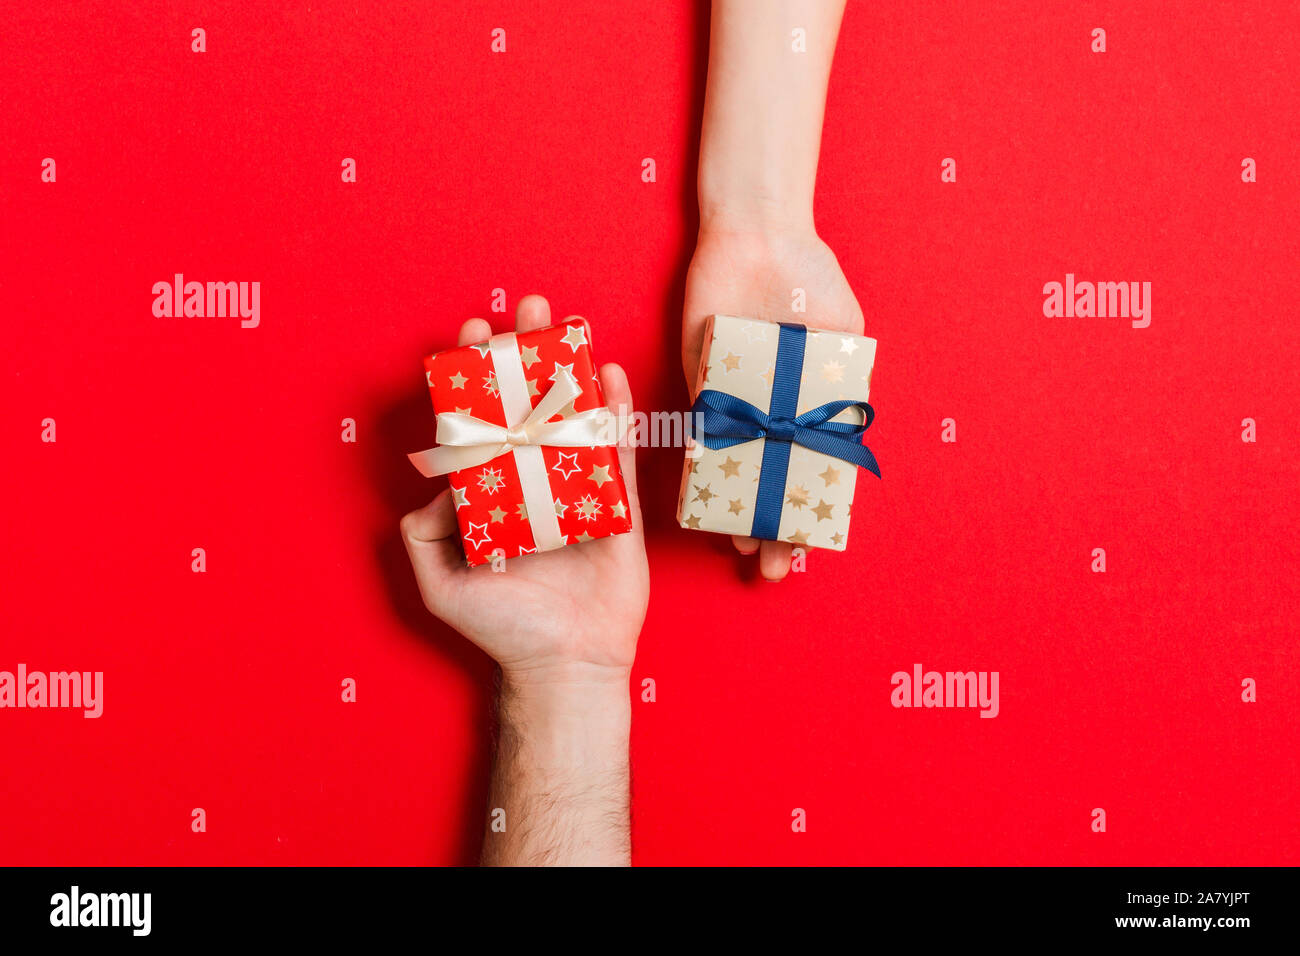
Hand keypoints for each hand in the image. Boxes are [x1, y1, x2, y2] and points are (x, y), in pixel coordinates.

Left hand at [401, 295, 648, 688]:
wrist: (566, 663)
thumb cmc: (504, 628)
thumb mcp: (441, 584)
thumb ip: (425, 532)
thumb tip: (443, 481)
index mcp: (494, 494)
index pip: (482, 421)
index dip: (476, 377)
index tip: (474, 335)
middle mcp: (535, 483)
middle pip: (530, 403)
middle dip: (526, 354)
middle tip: (525, 310)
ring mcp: (579, 490)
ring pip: (575, 415)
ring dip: (573, 367)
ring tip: (567, 322)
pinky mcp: (619, 505)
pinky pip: (620, 451)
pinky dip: (617, 413)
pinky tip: (611, 375)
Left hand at [682, 224, 863, 580]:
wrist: (756, 234)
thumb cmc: (810, 276)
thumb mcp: (842, 329)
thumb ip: (846, 378)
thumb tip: (855, 426)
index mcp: (809, 404)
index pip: (811, 473)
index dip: (810, 512)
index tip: (811, 548)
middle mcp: (772, 410)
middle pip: (772, 484)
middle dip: (774, 529)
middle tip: (773, 571)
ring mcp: (735, 401)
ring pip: (736, 473)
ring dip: (738, 514)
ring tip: (741, 552)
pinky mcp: (701, 383)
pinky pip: (702, 435)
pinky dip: (705, 472)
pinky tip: (708, 506)